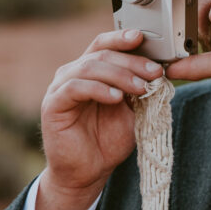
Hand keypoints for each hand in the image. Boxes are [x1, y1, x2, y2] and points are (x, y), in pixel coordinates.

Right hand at [37, 29, 162, 209]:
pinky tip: (116, 98)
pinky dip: (98, 89)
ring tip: (140, 88)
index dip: (122, 39)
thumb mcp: (131, 112)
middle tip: (154, 72)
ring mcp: (60, 88)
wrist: (88, 172)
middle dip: (132, 62)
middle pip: (102, 55)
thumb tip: (158, 71)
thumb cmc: (107, 141)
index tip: (144, 37)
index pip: (104, 46)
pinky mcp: (52, 105)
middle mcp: (73, 74)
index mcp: (90, 72)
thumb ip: (138, 90)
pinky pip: (74, 88)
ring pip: (89, 68)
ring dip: (119, 75)